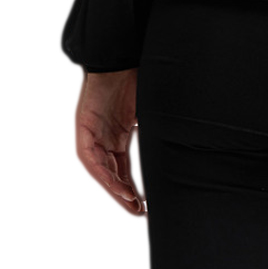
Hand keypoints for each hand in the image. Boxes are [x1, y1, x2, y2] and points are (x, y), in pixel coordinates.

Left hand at [73, 68, 145, 214]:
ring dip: (114, 186)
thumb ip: (157, 128)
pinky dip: (102, 171)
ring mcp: (93, 134)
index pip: (124, 168)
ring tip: (129, 201)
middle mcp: (105, 138)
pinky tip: (113, 183)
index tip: (145, 203)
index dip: (133, 186)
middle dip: (124, 194)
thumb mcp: (150, 110)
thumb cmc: (136, 79)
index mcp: (120, 134)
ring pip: (101, 169)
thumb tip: (183, 141)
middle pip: (113, 173)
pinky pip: (90, 157)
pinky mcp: (84, 129)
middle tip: (138, 209)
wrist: (119, 59)